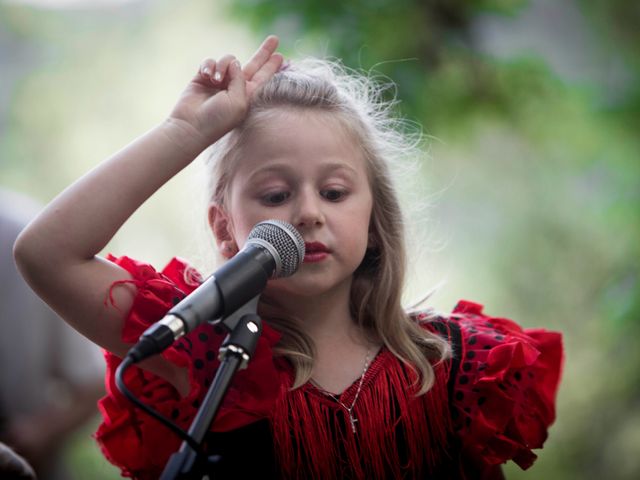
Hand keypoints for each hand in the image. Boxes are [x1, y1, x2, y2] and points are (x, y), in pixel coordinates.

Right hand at [168, 35, 283, 149]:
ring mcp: (220, 82)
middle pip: (253, 65)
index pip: (263, 78)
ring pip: (228, 60)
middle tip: (274, 39)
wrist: (191, 125)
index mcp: (248, 96)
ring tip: (216, 80)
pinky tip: (207, 75)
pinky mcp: (203, 77)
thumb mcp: (239, 102)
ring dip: (223, 65)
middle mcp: (235, 87)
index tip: (282, 56)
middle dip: (263, 52)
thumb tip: (235, 62)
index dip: (272, 67)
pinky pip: (210, 61)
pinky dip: (209, 65)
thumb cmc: (218, 119)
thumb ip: (241, 79)